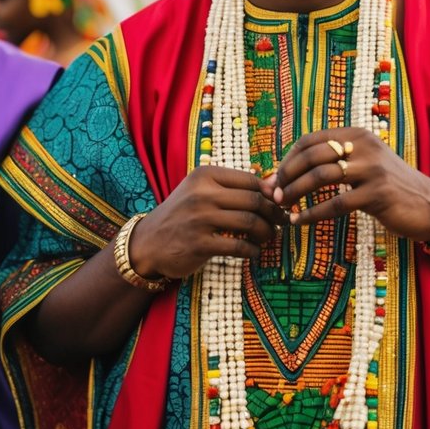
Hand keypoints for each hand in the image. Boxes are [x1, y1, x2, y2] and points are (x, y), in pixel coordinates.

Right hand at [128, 166, 285, 280]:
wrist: (148, 242)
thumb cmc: (182, 214)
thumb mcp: (202, 192)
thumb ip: (235, 187)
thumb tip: (275, 184)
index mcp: (205, 175)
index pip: (250, 180)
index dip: (271, 193)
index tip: (280, 204)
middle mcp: (202, 194)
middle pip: (253, 200)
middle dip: (273, 213)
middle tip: (281, 222)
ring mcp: (200, 219)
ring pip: (249, 222)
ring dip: (266, 232)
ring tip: (269, 236)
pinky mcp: (200, 244)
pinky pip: (238, 246)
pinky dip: (252, 250)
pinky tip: (253, 252)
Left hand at [266, 127, 429, 243]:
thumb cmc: (389, 187)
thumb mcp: (364, 164)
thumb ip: (334, 163)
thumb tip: (289, 172)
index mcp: (357, 135)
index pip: (310, 139)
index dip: (288, 159)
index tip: (275, 178)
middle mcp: (364, 146)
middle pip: (312, 155)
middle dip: (287, 176)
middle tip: (273, 195)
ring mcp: (372, 169)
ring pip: (321, 176)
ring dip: (295, 193)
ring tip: (282, 207)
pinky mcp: (377, 194)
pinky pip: (336, 203)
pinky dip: (312, 213)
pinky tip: (299, 221)